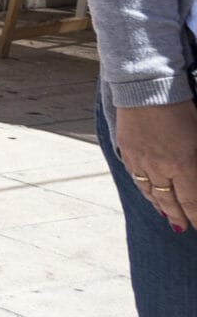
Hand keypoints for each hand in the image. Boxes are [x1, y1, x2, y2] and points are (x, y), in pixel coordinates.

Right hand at [115, 101, 196, 233]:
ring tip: (167, 215)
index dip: (196, 218)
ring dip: (160, 206)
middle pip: (170, 202)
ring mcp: (141, 161)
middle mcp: (161, 168)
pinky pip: (136, 177)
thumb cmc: (181, 107)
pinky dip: (144, 189)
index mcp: (186, 164)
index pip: (193, 202)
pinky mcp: (127, 151)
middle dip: (179, 218)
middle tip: (183, 229)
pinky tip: (148, 192)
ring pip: (150, 193)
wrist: (146, 87)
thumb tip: (195, 178)